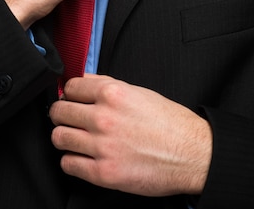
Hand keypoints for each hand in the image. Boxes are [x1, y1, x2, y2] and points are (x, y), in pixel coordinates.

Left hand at [49, 74, 211, 195]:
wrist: (194, 154)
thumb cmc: (171, 124)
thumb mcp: (140, 92)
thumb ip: (107, 85)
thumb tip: (83, 82)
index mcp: (113, 94)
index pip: (70, 87)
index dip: (69, 93)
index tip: (71, 99)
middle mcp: (104, 118)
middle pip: (59, 111)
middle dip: (61, 114)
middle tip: (69, 119)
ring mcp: (102, 146)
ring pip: (59, 137)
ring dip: (64, 137)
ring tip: (75, 138)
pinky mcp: (104, 173)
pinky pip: (68, 164)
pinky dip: (72, 160)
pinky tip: (83, 157)